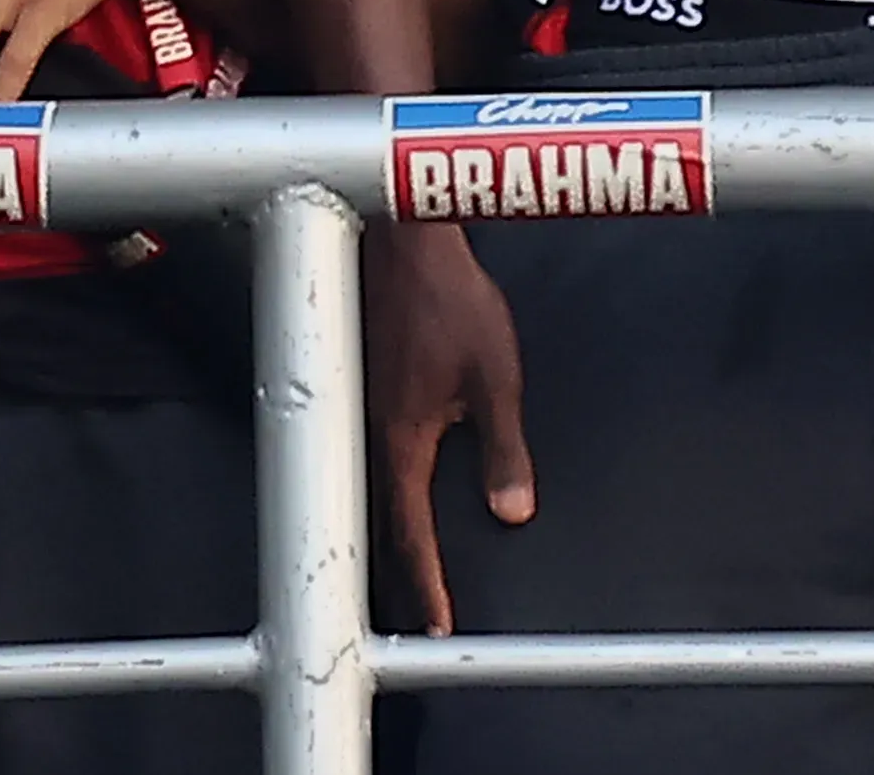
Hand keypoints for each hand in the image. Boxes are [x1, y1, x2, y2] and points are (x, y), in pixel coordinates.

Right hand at [366, 221, 532, 630]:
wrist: (406, 245)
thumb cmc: (451, 303)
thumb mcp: (497, 377)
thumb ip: (505, 449)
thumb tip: (513, 511)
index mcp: (402, 444)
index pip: (412, 534)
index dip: (428, 585)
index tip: (439, 629)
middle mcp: (369, 438)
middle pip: (383, 526)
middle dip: (401, 577)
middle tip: (419, 621)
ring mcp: (360, 416)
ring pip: (372, 496)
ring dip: (392, 538)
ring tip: (410, 575)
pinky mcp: (361, 393)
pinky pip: (370, 461)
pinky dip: (386, 495)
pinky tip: (401, 497)